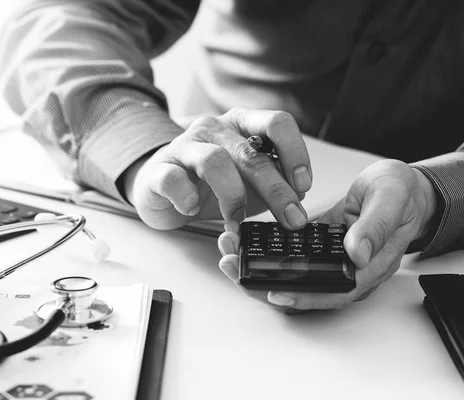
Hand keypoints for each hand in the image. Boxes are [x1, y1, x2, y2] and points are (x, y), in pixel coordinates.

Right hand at [123, 108, 312, 229]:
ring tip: (235, 220)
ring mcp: (184, 146)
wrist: (161, 188)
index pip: (277, 123)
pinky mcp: (159, 169)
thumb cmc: (209, 184)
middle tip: (291, 219)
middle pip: (250, 153)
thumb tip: (298, 195)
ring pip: (215, 161)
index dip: (296, 153)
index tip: (303, 186)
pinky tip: (192, 210)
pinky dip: (187, 199)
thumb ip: (273, 182)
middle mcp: (214, 129)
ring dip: (233, 196)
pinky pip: (174, 180)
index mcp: (242, 125)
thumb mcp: (248, 181)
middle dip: (276, 190)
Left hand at [218, 159, 438, 312]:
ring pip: (291, 277)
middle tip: (232, 265)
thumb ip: (375, 226)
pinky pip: (290, 257)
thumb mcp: (391, 199)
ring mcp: (331, 261)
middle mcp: (347, 271)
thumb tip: (357, 253)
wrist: (402, 188)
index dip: (302, 297)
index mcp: (368, 267)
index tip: (272, 292)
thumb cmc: (401, 194)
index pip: (332, 293)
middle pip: (303, 291)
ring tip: (230, 253)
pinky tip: (245, 241)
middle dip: (264, 283)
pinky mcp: (318, 248)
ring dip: (258, 269)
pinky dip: (266, 252)